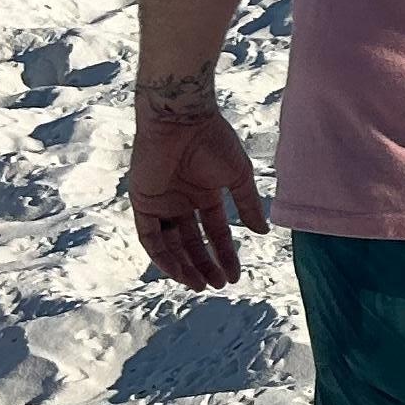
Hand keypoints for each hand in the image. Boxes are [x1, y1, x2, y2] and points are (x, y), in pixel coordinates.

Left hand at [129, 107, 267, 291]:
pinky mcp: (142, 202)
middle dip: (205, 264)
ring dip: (184, 266)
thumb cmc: (213, 140)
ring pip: (170, 244)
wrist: (181, 119)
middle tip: (219, 285)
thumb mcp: (238, 176)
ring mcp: (161, 203)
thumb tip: (262, 232)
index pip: (215, 231)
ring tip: (200, 285)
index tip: (235, 275)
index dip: (225, 254)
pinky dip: (163, 256)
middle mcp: (181, 202)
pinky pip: (149, 237)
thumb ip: (249, 204)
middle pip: (192, 242)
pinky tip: (179, 271)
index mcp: (204, 193)